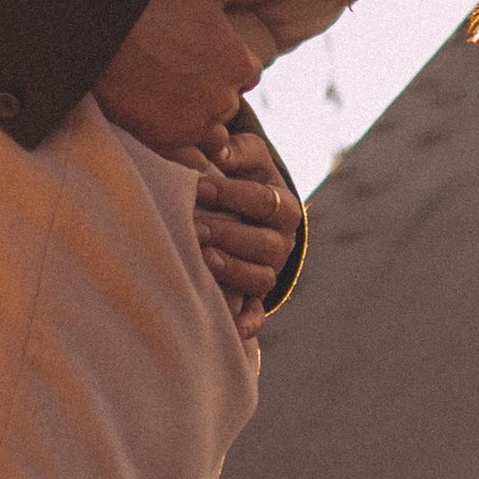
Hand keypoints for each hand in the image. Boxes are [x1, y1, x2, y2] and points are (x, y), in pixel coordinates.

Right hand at [94, 0, 308, 162]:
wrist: (96, 31)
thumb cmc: (154, 1)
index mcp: (238, 64)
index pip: (244, 73)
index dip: (221, 62)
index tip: (195, 51)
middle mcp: (223, 100)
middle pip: (225, 104)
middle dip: (208, 93)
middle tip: (173, 71)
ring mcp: (194, 125)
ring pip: (208, 132)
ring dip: (194, 120)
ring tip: (163, 95)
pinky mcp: (166, 143)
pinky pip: (188, 160)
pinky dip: (180, 147)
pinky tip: (160, 123)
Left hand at [190, 130, 300, 339]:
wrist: (248, 209)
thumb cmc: (242, 176)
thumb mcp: (248, 157)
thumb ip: (238, 149)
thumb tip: (219, 152)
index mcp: (283, 206)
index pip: (264, 200)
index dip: (233, 194)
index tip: (199, 185)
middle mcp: (282, 242)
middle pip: (263, 243)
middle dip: (228, 233)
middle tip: (195, 226)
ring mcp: (269, 270)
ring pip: (260, 277)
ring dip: (233, 270)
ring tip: (204, 259)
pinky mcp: (256, 296)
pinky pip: (257, 312)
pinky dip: (249, 321)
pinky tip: (234, 328)